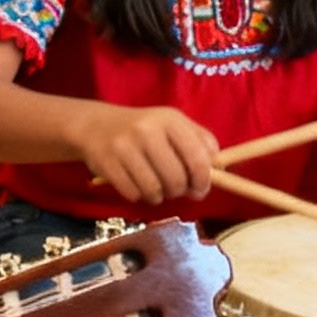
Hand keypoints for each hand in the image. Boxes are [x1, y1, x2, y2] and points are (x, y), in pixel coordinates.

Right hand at [74, 103, 218, 201]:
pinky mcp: (106, 163)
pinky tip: (136, 185)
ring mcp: (123, 147)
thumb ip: (200, 142)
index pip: (197, 158)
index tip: (200, 189)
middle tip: (174, 188)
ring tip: (155, 187)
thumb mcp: (173, 125)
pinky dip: (139, 196)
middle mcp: (146, 130)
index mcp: (170, 120)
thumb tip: (221, 168)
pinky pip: (133, 194)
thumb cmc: (143, 129)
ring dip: (158, 196)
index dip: (203, 180)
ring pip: (154, 190)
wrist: (95, 125)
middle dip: (179, 190)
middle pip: (176, 179)